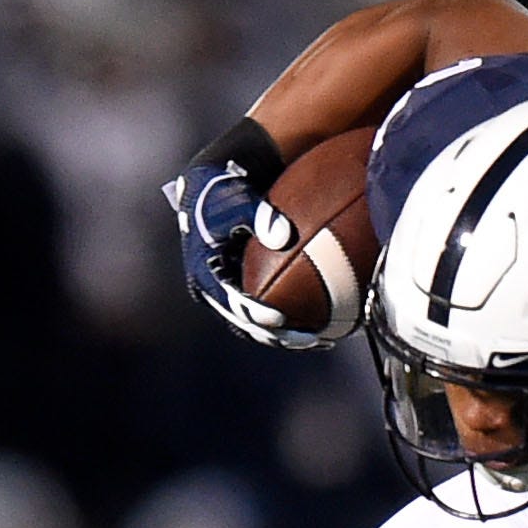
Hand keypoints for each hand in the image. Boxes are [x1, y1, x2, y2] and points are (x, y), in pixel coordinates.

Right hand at [166, 156, 306, 348]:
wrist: (216, 187)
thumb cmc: (226, 190)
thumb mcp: (238, 198)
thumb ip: (259, 215)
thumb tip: (282, 235)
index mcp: (205, 269)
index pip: (229, 300)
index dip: (254, 313)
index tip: (280, 319)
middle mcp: (214, 287)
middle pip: (245, 322)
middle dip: (277, 335)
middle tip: (310, 340)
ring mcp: (228, 291)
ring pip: (257, 324)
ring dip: (286, 335)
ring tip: (322, 341)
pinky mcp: (243, 289)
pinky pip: (267, 311)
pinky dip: (290, 321)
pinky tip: (323, 326)